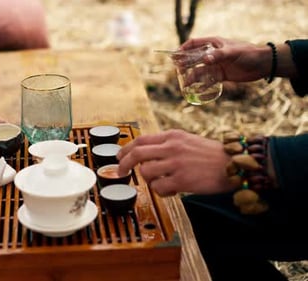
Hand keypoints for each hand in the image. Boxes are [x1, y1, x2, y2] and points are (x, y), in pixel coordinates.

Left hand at [116, 129, 234, 195]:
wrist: (236, 164)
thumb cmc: (213, 155)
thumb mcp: (188, 141)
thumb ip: (168, 145)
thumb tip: (147, 154)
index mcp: (172, 136)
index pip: (141, 140)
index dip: (126, 149)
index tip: (119, 157)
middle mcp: (172, 147)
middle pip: (137, 154)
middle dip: (124, 164)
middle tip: (121, 172)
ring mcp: (176, 163)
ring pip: (146, 173)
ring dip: (149, 181)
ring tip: (161, 183)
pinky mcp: (182, 180)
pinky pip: (159, 188)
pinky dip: (162, 192)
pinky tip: (172, 190)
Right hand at [179, 36, 271, 82]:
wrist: (263, 65)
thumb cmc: (249, 53)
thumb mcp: (233, 52)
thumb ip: (219, 55)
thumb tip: (205, 60)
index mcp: (213, 44)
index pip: (193, 43)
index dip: (183, 48)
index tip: (174, 56)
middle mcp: (213, 54)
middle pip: (193, 58)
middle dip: (184, 64)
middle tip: (178, 71)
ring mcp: (216, 65)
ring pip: (200, 71)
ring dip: (192, 77)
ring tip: (186, 84)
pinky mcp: (221, 75)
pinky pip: (208, 80)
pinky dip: (202, 85)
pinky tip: (197, 90)